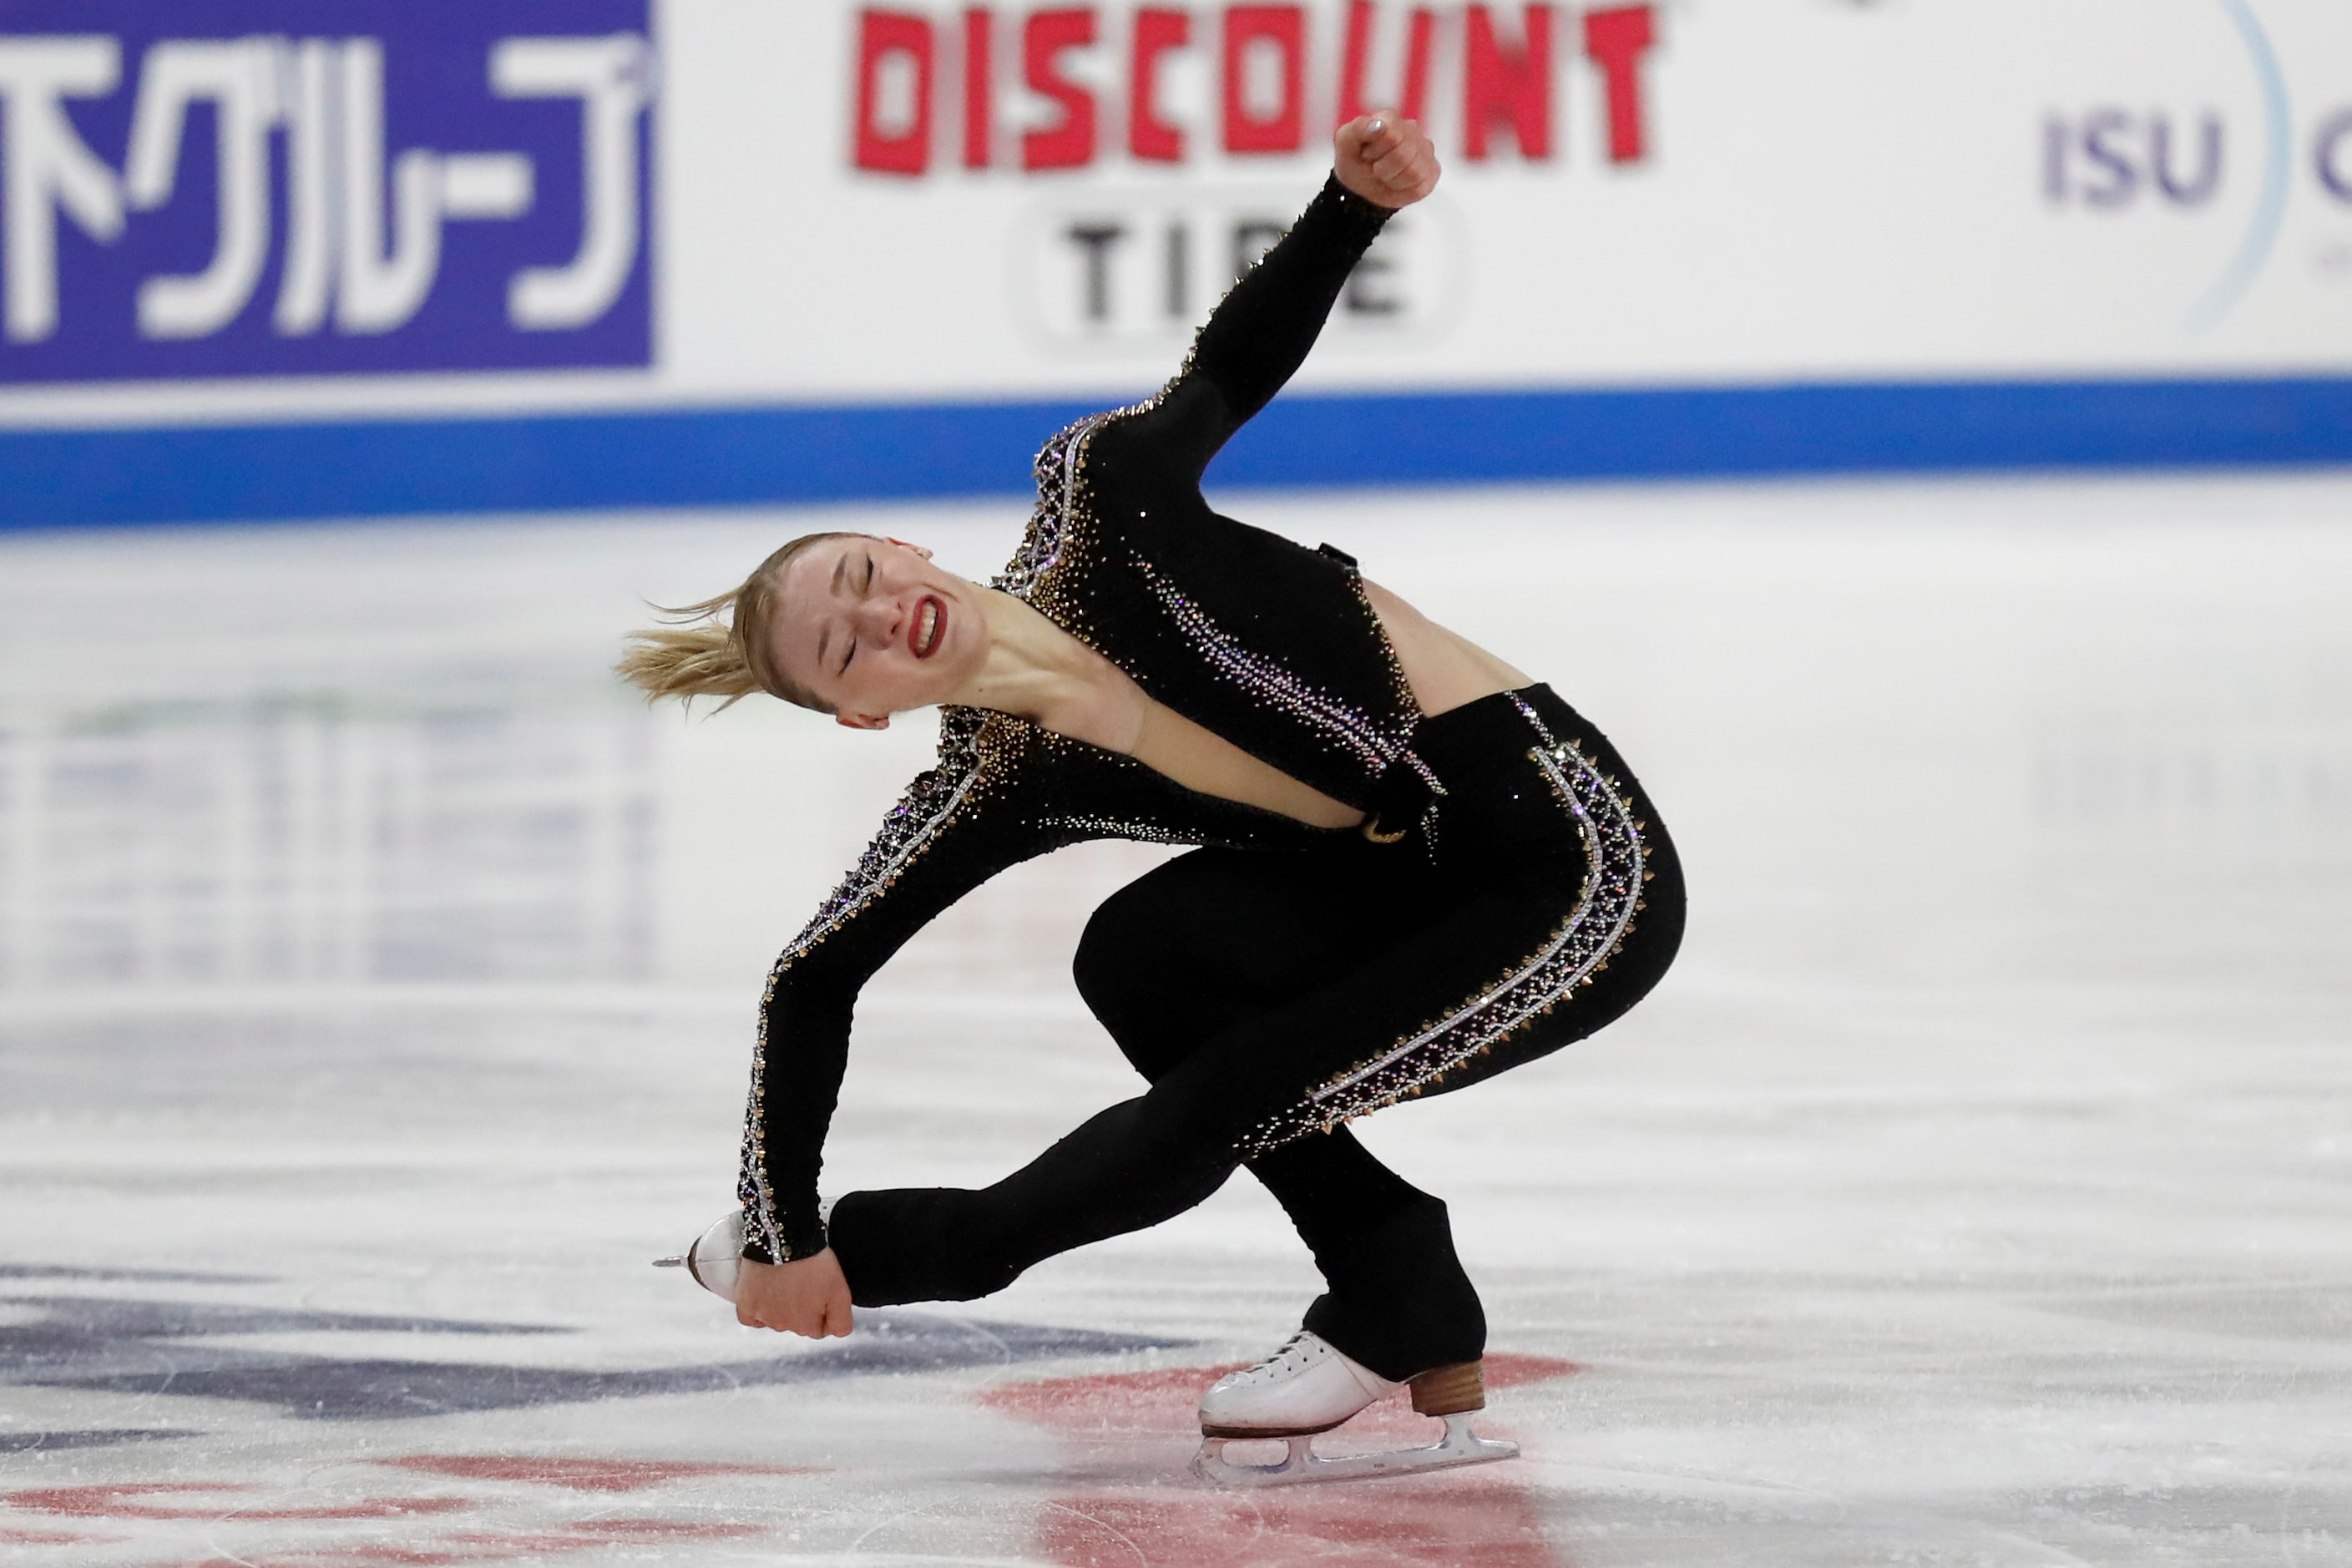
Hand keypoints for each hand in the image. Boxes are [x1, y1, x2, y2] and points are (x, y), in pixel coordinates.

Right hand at [735, 1249, 853, 1337]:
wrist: (785, 1239)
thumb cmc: (815, 1263)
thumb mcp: (840, 1292)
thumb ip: (842, 1322)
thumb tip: (836, 1335)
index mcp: (806, 1326)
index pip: (817, 1329)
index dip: (821, 1311)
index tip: (820, 1291)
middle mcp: (783, 1326)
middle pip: (796, 1324)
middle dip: (802, 1308)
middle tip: (803, 1281)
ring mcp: (762, 1315)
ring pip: (774, 1319)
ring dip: (780, 1306)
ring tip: (786, 1280)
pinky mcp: (745, 1304)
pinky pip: (751, 1317)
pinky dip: (758, 1308)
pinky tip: (765, 1293)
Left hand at [1334, 112, 1439, 207]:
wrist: (1360, 187)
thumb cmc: (1354, 160)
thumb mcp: (1345, 143)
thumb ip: (1358, 128)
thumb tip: (1379, 125)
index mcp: (1391, 119)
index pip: (1392, 136)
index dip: (1375, 151)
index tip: (1366, 154)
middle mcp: (1413, 130)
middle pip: (1403, 155)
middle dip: (1383, 168)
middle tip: (1376, 167)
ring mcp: (1425, 150)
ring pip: (1413, 172)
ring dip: (1392, 180)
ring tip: (1385, 175)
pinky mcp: (1432, 171)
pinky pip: (1420, 187)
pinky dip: (1403, 191)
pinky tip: (1397, 183)